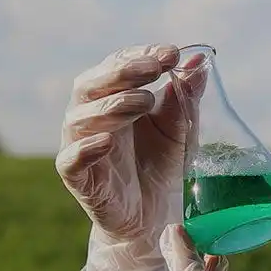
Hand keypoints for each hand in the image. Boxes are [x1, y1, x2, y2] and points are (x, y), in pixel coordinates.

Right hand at [55, 44, 208, 270]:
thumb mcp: (178, 129)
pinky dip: (86, 148)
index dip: (141, 55)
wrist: (151, 217)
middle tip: (155, 67)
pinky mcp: (77, 178)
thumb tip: (199, 63)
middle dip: (123, 72)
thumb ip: (185, 97)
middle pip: (90, 84)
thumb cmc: (159, 165)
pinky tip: (107, 141)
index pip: (116, 65)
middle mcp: (90, 117)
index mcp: (111, 97)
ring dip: (112, 104)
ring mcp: (79, 146)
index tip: (171, 53)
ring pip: (80, 118)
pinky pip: (71, 160)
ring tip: (145, 102)